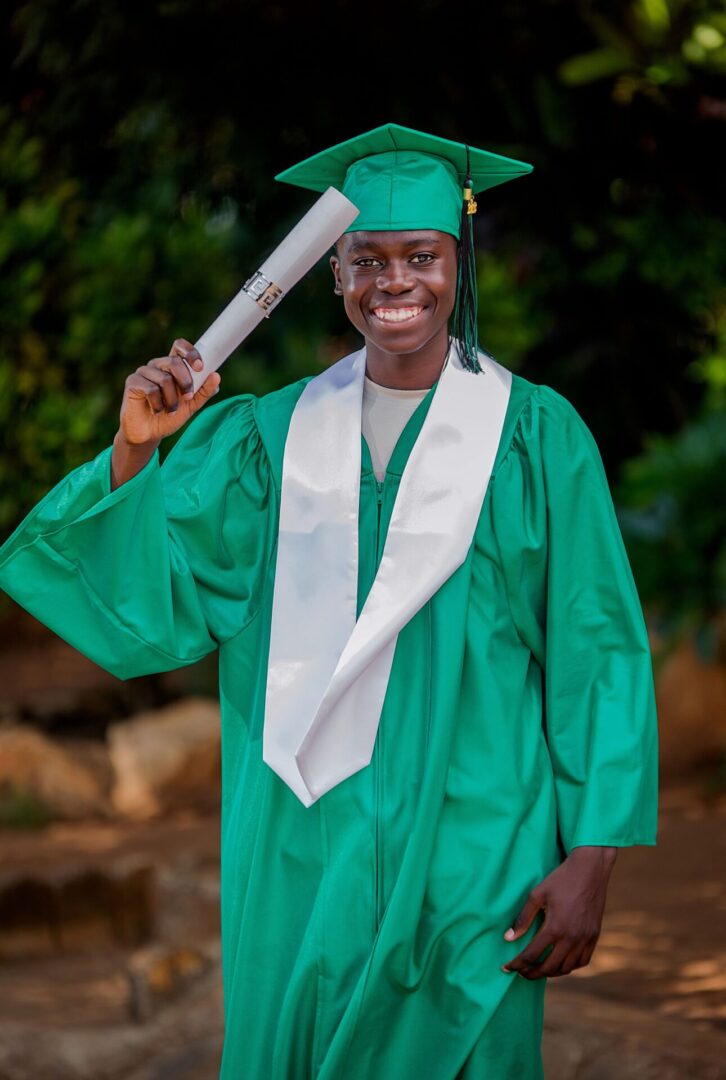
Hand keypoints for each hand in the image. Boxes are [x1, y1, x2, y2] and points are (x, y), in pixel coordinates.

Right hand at [118, 338, 220, 446]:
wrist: (150, 434)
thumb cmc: (169, 416)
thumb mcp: (191, 405)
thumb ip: (204, 392)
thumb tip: (216, 376)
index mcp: (171, 367)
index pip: (179, 347)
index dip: (190, 352)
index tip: (200, 367)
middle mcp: (157, 366)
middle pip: (174, 362)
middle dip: (186, 381)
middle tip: (188, 397)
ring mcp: (143, 372)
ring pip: (164, 378)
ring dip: (172, 400)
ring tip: (170, 410)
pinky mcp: (132, 382)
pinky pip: (151, 389)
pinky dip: (158, 404)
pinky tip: (156, 410)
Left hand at [500, 846, 616, 978]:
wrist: (590, 870)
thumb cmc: (561, 879)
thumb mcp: (537, 894)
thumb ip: (523, 918)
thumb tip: (508, 938)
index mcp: (555, 928)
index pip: (532, 955)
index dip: (517, 964)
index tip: (507, 968)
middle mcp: (571, 938)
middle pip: (549, 967)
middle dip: (532, 973)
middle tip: (521, 973)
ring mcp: (585, 939)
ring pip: (566, 968)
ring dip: (551, 972)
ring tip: (539, 969)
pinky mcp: (594, 937)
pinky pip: (582, 961)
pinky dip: (569, 966)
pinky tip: (560, 962)